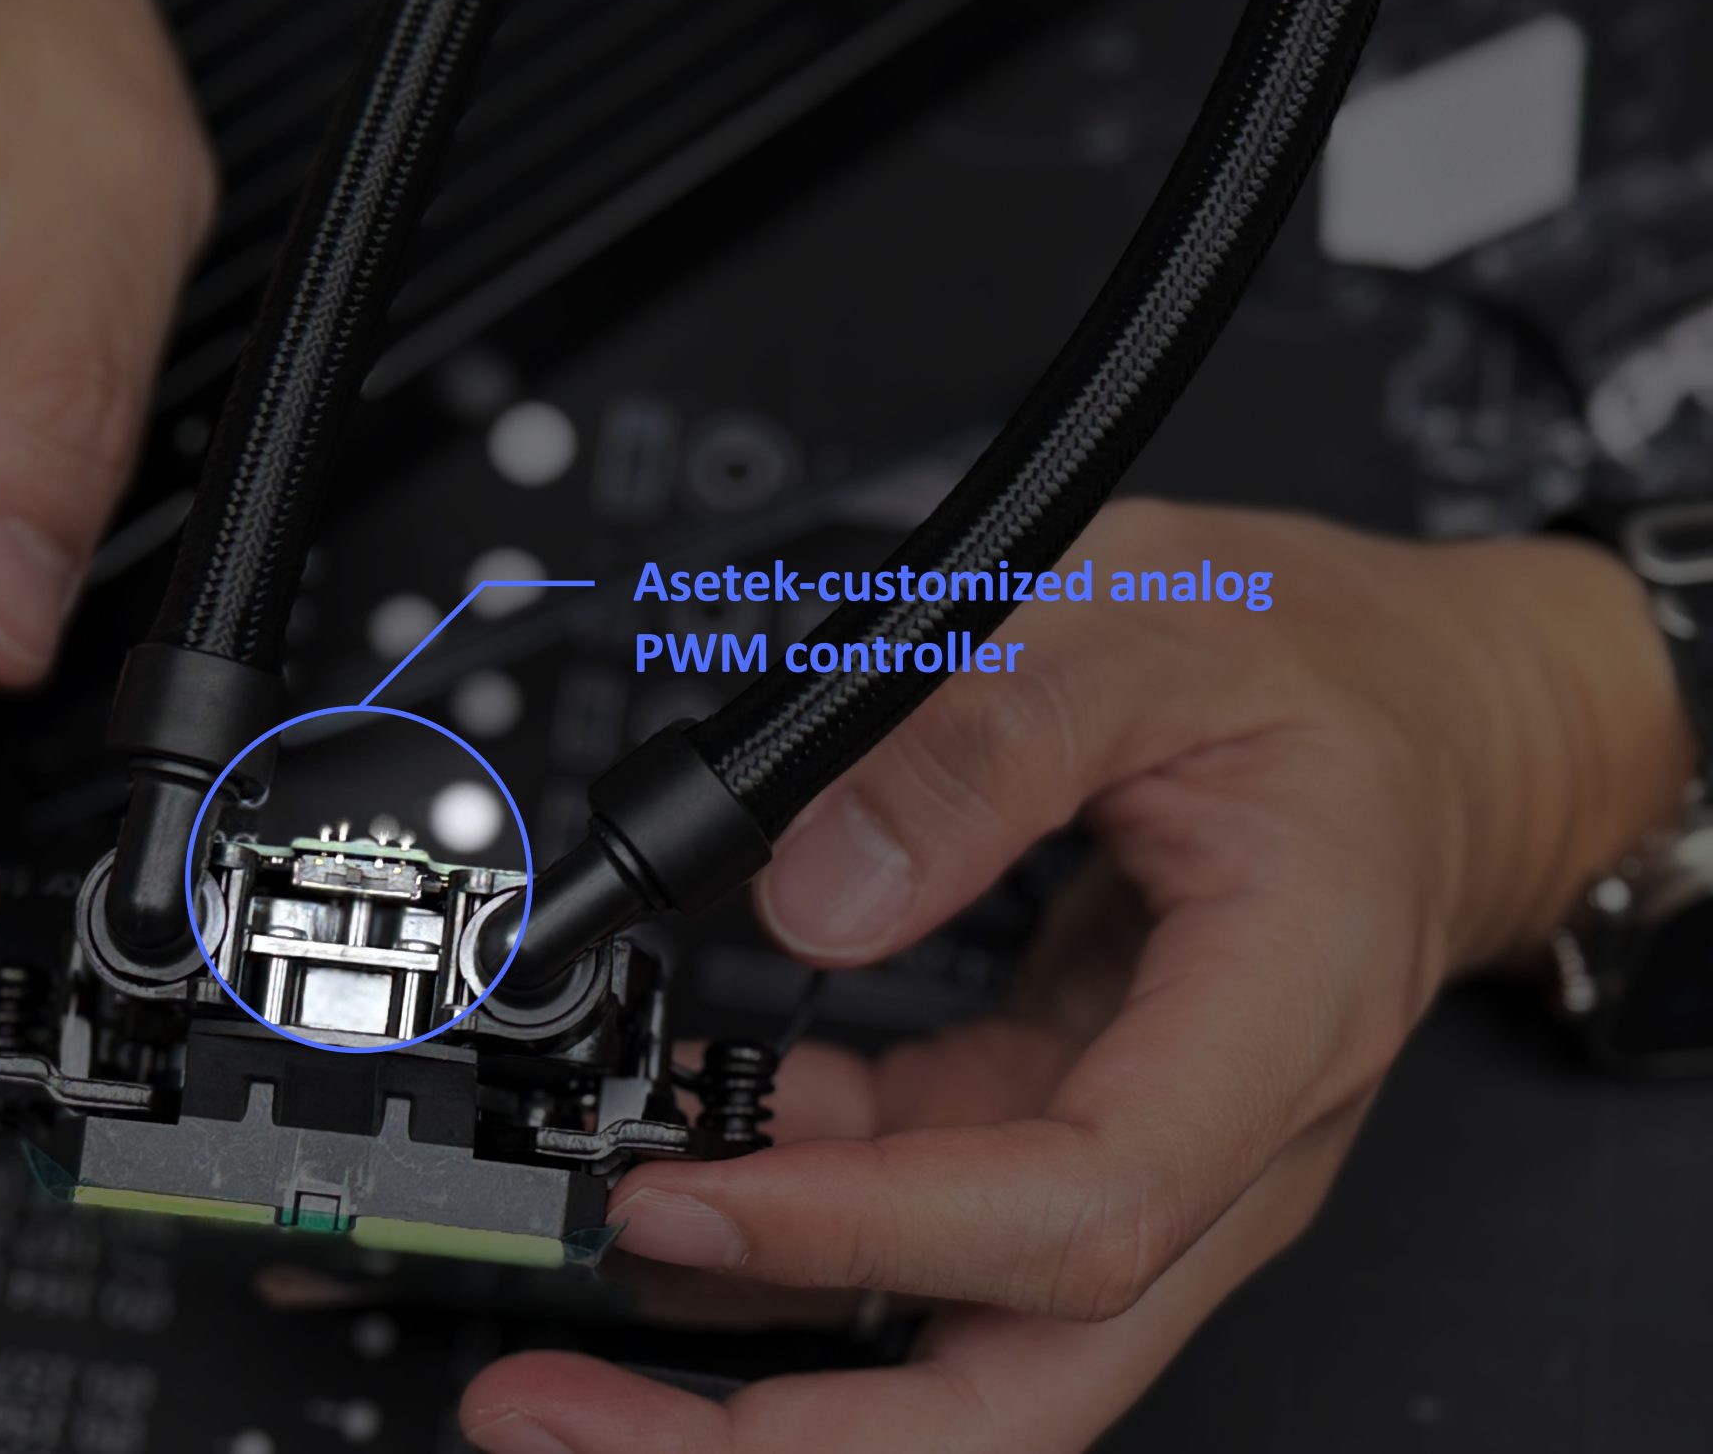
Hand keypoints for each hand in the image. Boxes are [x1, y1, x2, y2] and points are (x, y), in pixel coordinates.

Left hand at [465, 500, 1691, 1451]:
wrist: (1432, 723)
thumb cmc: (1331, 683)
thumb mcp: (1156, 628)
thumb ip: (986, 740)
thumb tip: (815, 886)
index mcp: (1273, 1024)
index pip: (1079, 1209)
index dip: (871, 1231)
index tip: (692, 1203)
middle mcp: (1212, 1141)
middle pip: (1014, 1379)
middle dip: (785, 1430)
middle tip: (568, 1404)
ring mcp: (1130, 1151)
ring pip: (949, 1335)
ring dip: (756, 1349)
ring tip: (573, 1323)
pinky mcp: (1058, 1123)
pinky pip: (915, 1223)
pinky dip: (786, 1216)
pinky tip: (678, 1171)